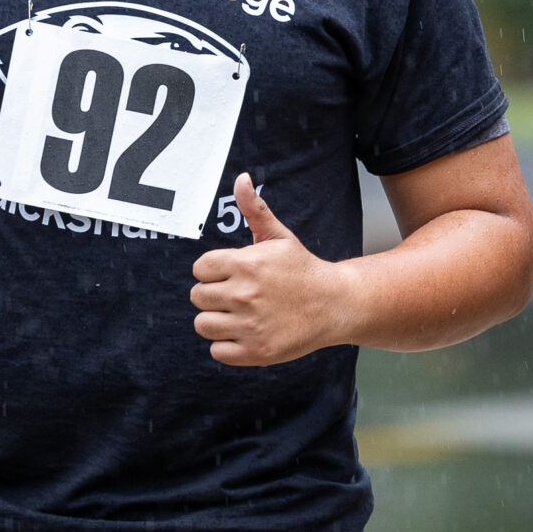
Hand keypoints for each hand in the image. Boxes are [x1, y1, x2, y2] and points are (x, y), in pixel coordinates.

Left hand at [190, 174, 353, 365]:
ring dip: (217, 320)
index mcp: (246, 264)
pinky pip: (217, 351)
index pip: (199, 269)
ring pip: (202, 324)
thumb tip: (241, 179)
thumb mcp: (279, 237)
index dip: (213, 271)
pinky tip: (246, 333)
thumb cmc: (302, 270)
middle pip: (197, 296)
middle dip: (214, 295)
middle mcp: (245, 295)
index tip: (233, 274)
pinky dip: (227, 345)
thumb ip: (254, 210)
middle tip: (238, 295)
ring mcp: (250, 326)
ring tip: (239, 315)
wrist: (335, 304)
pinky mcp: (255, 352)